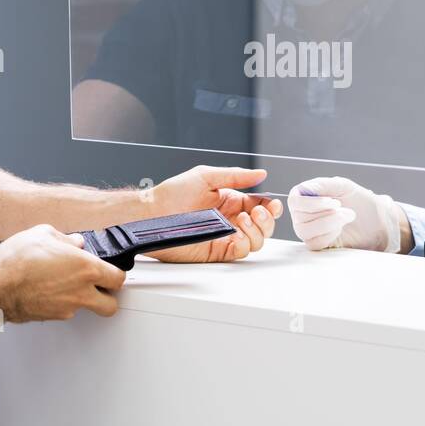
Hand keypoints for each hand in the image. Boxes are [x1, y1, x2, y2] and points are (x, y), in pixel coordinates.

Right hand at [0, 223, 126, 319]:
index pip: (118, 278)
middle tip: (100, 285)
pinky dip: (62, 302)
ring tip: (67, 283)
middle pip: (111, 305)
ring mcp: (67, 308)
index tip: (110, 269)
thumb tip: (75, 242)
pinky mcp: (52, 317)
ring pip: (87, 309)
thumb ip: (66, 238)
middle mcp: (81, 292)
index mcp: (85, 268)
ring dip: (84, 299)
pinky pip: (66, 311)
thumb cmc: (15, 262)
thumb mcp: (43, 234)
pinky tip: (48, 289)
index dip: (116, 273)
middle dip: (109, 296)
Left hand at [148, 165, 283, 262]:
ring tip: (244, 220)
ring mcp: (224, 237)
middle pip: (263, 226)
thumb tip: (261, 173)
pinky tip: (236, 234)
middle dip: (267, 220)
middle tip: (259, 212)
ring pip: (256, 241)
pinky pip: (240, 252)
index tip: (272, 204)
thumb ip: (236, 176)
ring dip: (258, 231)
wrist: (152, 213)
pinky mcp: (216, 251)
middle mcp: (230, 221)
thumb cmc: (173, 193)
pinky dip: (244, 244)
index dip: (270, 207)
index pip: (259, 206)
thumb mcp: (207, 176)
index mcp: (230, 202)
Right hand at [288, 177, 401, 252]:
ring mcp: (307, 230)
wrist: (376, 221)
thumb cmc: (359, 201)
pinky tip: (340, 230)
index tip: (335, 202)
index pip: (294, 201)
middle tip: (346, 210)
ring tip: (347, 217)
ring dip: (329, 224)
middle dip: (327, 214)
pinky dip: (329, 235)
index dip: (313, 203)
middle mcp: (302, 213)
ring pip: (305, 231)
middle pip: (299, 217)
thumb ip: (323, 184)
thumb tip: (304, 188)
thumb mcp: (343, 186)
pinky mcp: (316, 244)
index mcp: (305, 196)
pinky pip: (313, 243)